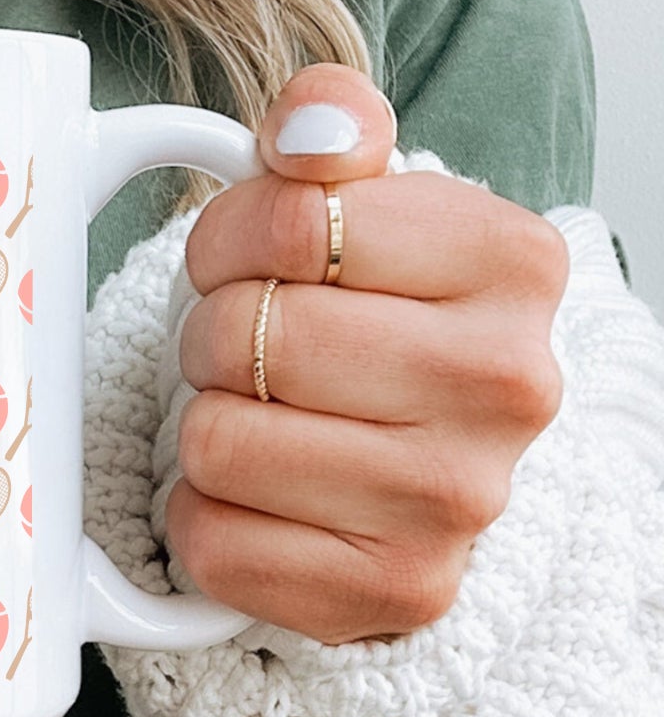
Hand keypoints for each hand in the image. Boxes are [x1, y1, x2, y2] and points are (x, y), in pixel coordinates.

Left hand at [170, 65, 569, 643]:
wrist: (413, 452)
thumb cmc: (367, 312)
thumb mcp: (357, 195)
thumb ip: (327, 122)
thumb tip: (309, 129)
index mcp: (512, 261)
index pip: (285, 221)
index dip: (229, 239)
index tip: (253, 261)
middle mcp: (510, 386)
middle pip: (245, 335)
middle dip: (214, 334)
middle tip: (251, 349)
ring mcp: (459, 504)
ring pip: (218, 442)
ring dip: (208, 424)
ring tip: (262, 417)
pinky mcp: (395, 595)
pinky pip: (213, 542)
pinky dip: (205, 517)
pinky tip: (261, 498)